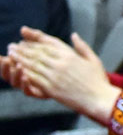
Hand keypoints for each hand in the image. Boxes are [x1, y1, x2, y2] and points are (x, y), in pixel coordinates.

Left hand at [3, 28, 118, 120]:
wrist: (100, 99)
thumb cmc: (98, 81)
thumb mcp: (94, 60)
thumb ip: (82, 46)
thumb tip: (74, 34)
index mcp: (70, 55)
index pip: (47, 44)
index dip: (34, 41)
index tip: (24, 39)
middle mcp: (61, 63)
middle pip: (37, 53)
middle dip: (22, 49)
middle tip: (11, 46)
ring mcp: (55, 76)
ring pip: (32, 64)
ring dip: (19, 59)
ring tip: (10, 55)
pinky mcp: (51, 88)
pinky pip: (33, 78)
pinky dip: (23, 72)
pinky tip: (17, 69)